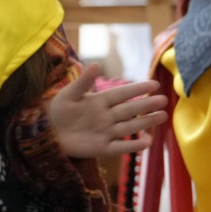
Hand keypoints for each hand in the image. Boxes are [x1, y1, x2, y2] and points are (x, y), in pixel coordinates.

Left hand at [47, 63, 167, 158]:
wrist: (46, 133)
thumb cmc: (57, 111)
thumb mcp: (68, 94)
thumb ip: (83, 82)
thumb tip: (96, 63)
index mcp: (99, 101)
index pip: (122, 94)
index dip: (137, 89)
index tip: (154, 84)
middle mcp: (106, 116)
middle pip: (130, 110)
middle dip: (147, 105)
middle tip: (164, 100)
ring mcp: (105, 132)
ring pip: (129, 126)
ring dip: (146, 122)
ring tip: (163, 116)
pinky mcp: (101, 147)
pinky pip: (120, 146)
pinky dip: (133, 146)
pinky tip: (147, 142)